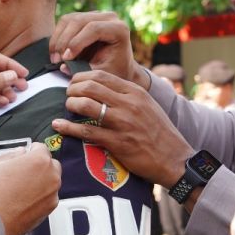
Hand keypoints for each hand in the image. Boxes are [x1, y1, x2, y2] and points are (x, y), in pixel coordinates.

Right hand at [0, 143, 61, 234]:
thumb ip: (11, 154)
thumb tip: (18, 153)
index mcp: (39, 160)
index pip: (41, 148)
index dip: (30, 150)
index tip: (24, 154)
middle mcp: (51, 177)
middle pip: (50, 165)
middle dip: (38, 165)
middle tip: (21, 171)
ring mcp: (51, 196)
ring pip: (50, 183)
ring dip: (39, 182)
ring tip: (19, 188)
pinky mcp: (48, 211)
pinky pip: (46, 198)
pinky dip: (38, 197)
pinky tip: (21, 200)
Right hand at [49, 11, 148, 87]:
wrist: (119, 66)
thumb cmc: (113, 71)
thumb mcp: (102, 73)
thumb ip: (84, 70)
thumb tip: (63, 66)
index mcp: (119, 29)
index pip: (94, 28)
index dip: (76, 43)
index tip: (66, 60)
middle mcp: (109, 17)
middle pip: (79, 21)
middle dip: (64, 41)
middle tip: (57, 60)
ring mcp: (96, 14)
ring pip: (69, 19)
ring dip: (58, 39)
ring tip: (55, 58)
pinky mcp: (85, 16)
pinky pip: (65, 21)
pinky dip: (57, 36)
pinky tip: (56, 52)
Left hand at [51, 70, 190, 188]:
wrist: (175, 159)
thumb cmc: (160, 133)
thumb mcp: (148, 106)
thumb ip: (128, 96)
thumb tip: (104, 89)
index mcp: (135, 92)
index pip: (101, 75)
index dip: (81, 77)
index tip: (74, 82)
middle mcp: (128, 104)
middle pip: (90, 87)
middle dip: (72, 89)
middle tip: (67, 94)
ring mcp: (122, 123)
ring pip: (86, 105)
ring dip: (70, 104)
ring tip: (66, 107)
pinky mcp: (117, 143)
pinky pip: (86, 132)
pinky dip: (68, 128)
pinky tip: (59, 125)